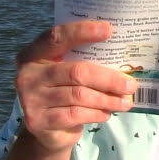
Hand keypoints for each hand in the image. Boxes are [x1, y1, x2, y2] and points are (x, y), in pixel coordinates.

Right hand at [14, 21, 136, 153]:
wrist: (44, 129)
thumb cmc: (61, 91)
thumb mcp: (65, 71)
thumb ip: (82, 60)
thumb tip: (123, 58)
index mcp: (34, 53)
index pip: (57, 37)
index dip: (82, 32)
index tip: (109, 30)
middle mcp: (28, 74)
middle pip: (76, 71)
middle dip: (108, 78)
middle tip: (130, 84)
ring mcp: (31, 98)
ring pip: (80, 95)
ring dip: (108, 99)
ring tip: (126, 101)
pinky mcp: (39, 120)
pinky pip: (76, 114)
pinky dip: (97, 113)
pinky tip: (107, 113)